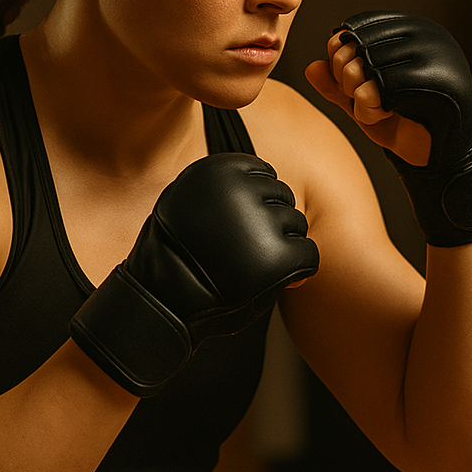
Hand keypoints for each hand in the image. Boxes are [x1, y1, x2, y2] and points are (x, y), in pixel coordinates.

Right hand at [70, 153, 318, 395]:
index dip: (257, 202)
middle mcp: (239, 189)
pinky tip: (277, 280)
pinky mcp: (277, 256)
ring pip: (297, 224)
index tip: (242, 226)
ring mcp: (259, 222)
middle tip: (247, 252)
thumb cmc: (172, 257)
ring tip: (253, 266)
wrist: (162, 302)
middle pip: (283, 197)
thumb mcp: (183, 202)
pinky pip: (309, 254)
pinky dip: (299, 270)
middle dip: (271, 223)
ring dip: (283, 246)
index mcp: (216, 169)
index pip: (263, 173)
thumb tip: (263, 178)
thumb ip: (218, 188)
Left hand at [309, 11, 471, 246]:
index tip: (348, 81)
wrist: (438, 153)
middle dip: (345, 79)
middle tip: (362, 98)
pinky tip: (385, 116)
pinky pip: (371, 93)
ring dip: (357, 98)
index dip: (338, 56)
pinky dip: (368, 112)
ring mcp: (429, 57)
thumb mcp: (362, 99)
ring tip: (378, 108)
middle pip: (353, 46)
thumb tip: (311, 67)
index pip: (355, 28)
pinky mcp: (430, 83)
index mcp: (409, 30)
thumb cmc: (404, 120)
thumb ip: (336, 83)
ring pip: (360, 69)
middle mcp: (422, 36)